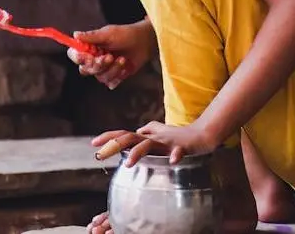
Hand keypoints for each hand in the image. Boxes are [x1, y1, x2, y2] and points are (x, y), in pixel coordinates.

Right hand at [67, 20, 155, 88]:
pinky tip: (125, 66)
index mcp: (89, 47)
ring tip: (122, 59)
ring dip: (112, 69)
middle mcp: (94, 59)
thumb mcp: (109, 33)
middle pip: (85, 70)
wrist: (144, 42)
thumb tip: (75, 34)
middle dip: (98, 65)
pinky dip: (118, 75)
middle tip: (109, 56)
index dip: (78, 58)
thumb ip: (92, 36)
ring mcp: (104, 69)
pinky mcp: (114, 76)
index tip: (86, 57)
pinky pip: (110, 82)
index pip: (75, 55)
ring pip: (99, 77)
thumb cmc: (126, 34)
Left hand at [91, 122, 218, 166]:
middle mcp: (153, 138)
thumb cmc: (178, 136)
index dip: (108, 137)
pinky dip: (175, 155)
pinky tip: (172, 161)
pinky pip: (178, 151)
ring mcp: (167, 142)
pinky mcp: (182, 146)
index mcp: (147, 137)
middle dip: (115, 144)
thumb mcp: (158, 134)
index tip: (92, 143)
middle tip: (100, 154)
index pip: (123, 134)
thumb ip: (147, 132)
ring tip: (128, 163)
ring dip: (138, 153)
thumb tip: (137, 131)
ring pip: (149, 145)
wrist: (202, 135)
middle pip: (131, 138)